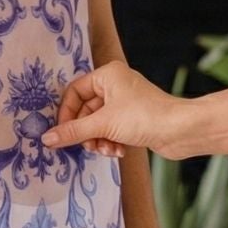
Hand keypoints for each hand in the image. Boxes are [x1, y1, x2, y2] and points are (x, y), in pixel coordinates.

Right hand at [43, 60, 183, 157]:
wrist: (181, 131)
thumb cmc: (144, 117)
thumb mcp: (103, 124)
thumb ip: (73, 131)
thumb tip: (46, 138)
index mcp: (107, 75)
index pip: (74, 92)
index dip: (66, 113)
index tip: (62, 133)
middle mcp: (115, 85)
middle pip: (85, 110)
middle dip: (86, 132)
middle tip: (87, 145)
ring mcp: (125, 103)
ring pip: (98, 123)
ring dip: (98, 140)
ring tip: (106, 150)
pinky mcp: (133, 119)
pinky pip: (111, 130)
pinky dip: (111, 142)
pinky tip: (118, 152)